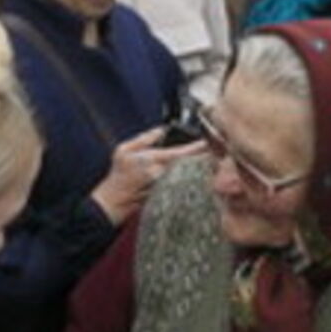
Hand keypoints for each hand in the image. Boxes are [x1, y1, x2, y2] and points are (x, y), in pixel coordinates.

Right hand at [90, 128, 206, 225]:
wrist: (115, 201)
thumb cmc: (118, 176)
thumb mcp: (123, 150)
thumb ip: (144, 138)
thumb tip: (161, 130)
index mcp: (154, 161)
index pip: (182, 153)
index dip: (197, 147)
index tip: (207, 141)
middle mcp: (163, 175)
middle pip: (191, 164)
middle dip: (204, 157)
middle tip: (216, 149)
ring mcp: (167, 186)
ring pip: (190, 174)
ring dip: (200, 167)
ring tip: (211, 159)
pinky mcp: (168, 195)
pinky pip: (184, 183)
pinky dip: (192, 177)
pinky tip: (198, 172)